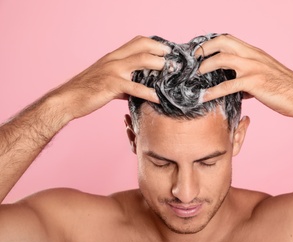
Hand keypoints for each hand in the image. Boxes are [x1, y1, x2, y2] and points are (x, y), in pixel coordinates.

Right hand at [50, 36, 169, 119]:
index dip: (154, 43)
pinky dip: (149, 93)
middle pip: (142, 45)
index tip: (166, 50)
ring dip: (159, 65)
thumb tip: (140, 89)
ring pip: (142, 61)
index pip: (137, 41)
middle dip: (160, 50)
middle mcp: (114, 59)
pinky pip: (136, 88)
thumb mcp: (106, 80)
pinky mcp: (112, 85)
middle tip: (173, 59)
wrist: (67, 99)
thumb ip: (124, 81)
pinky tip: (158, 98)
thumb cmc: (87, 90)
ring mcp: (114, 70)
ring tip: (171, 72)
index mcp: (113, 56)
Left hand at [197, 34, 292, 117]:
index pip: (229, 39)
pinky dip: (213, 92)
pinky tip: (204, 97)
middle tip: (195, 59)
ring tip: (196, 75)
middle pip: (223, 41)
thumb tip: (236, 89)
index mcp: (254, 53)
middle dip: (205, 48)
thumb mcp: (265, 77)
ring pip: (222, 59)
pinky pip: (227, 86)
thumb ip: (248, 79)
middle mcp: (252, 56)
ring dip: (206, 66)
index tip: (201, 52)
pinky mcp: (254, 82)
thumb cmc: (285, 88)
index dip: (212, 43)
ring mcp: (253, 68)